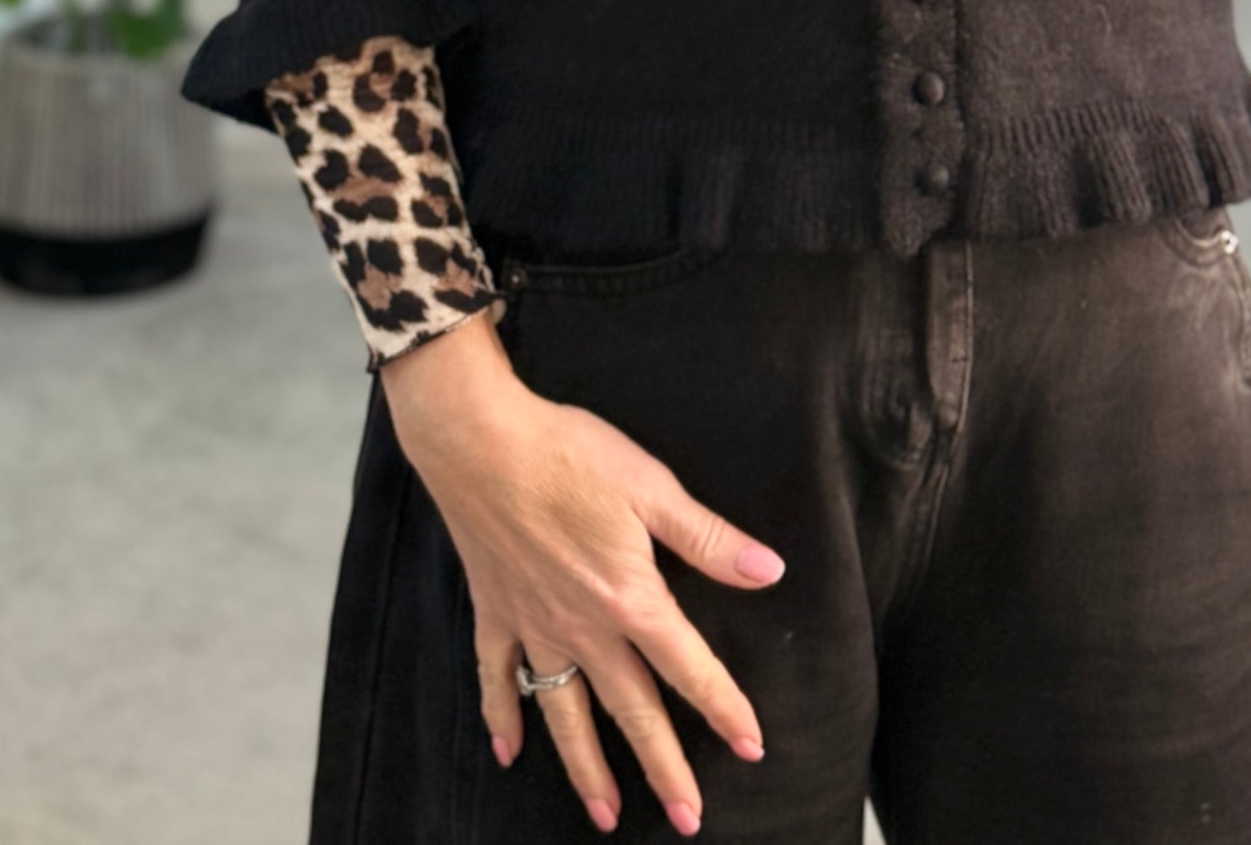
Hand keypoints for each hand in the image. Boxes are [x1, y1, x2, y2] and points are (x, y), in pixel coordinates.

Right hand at [382, 310, 783, 835]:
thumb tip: (769, 573)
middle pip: (631, 710)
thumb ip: (709, 539)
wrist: (481, 443)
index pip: (688, 666)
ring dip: (587, 768)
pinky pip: (497, 679)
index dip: (724, 707)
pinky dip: (502, 717)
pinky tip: (508, 753)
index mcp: (629, 597)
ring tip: (606, 815)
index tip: (752, 748)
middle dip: (663, 768)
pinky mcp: (494, 613)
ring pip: (565, 713)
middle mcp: (582, 627)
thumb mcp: (652, 487)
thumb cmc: (571, 455)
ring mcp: (533, 626)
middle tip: (687, 819)